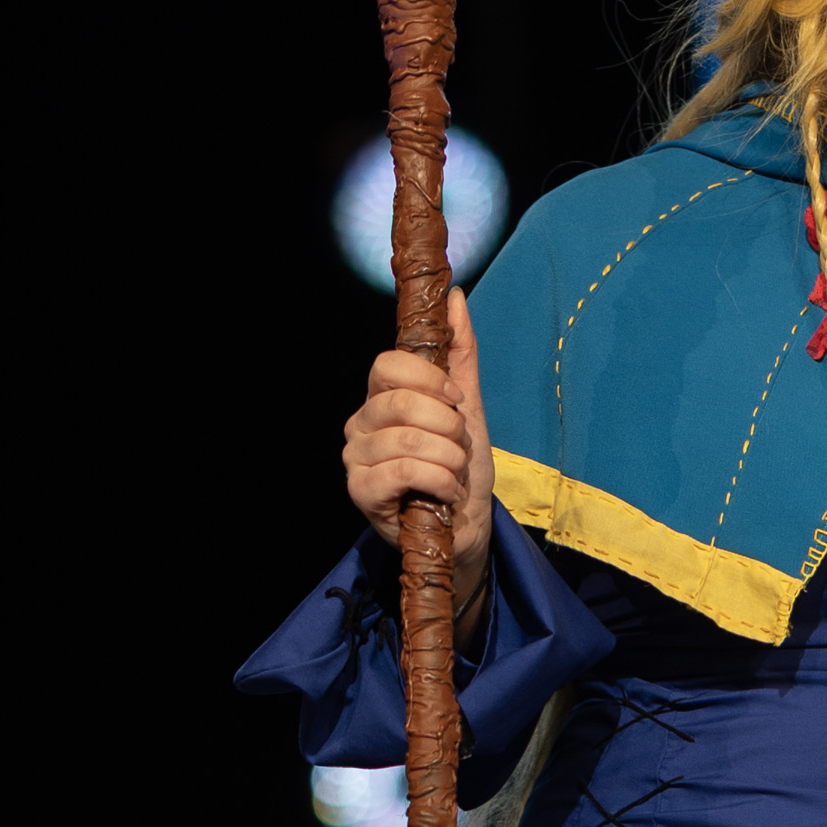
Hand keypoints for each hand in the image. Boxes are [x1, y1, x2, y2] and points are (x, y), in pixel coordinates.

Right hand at [344, 285, 493, 625]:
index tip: (455, 402)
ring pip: (407, 439)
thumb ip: (460, 354)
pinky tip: (446, 493)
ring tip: (455, 474)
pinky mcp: (361, 491)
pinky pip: (403, 470)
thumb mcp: (469, 408)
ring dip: (449, 459)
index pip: (389, 364)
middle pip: (401, 401)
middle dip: (448, 426)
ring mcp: (356, 458)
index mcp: (382, 397)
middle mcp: (361, 424)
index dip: (430, 380)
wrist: (467, 529)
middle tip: (459, 447)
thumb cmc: (463, 469)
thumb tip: (454, 297)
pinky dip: (439, 481)